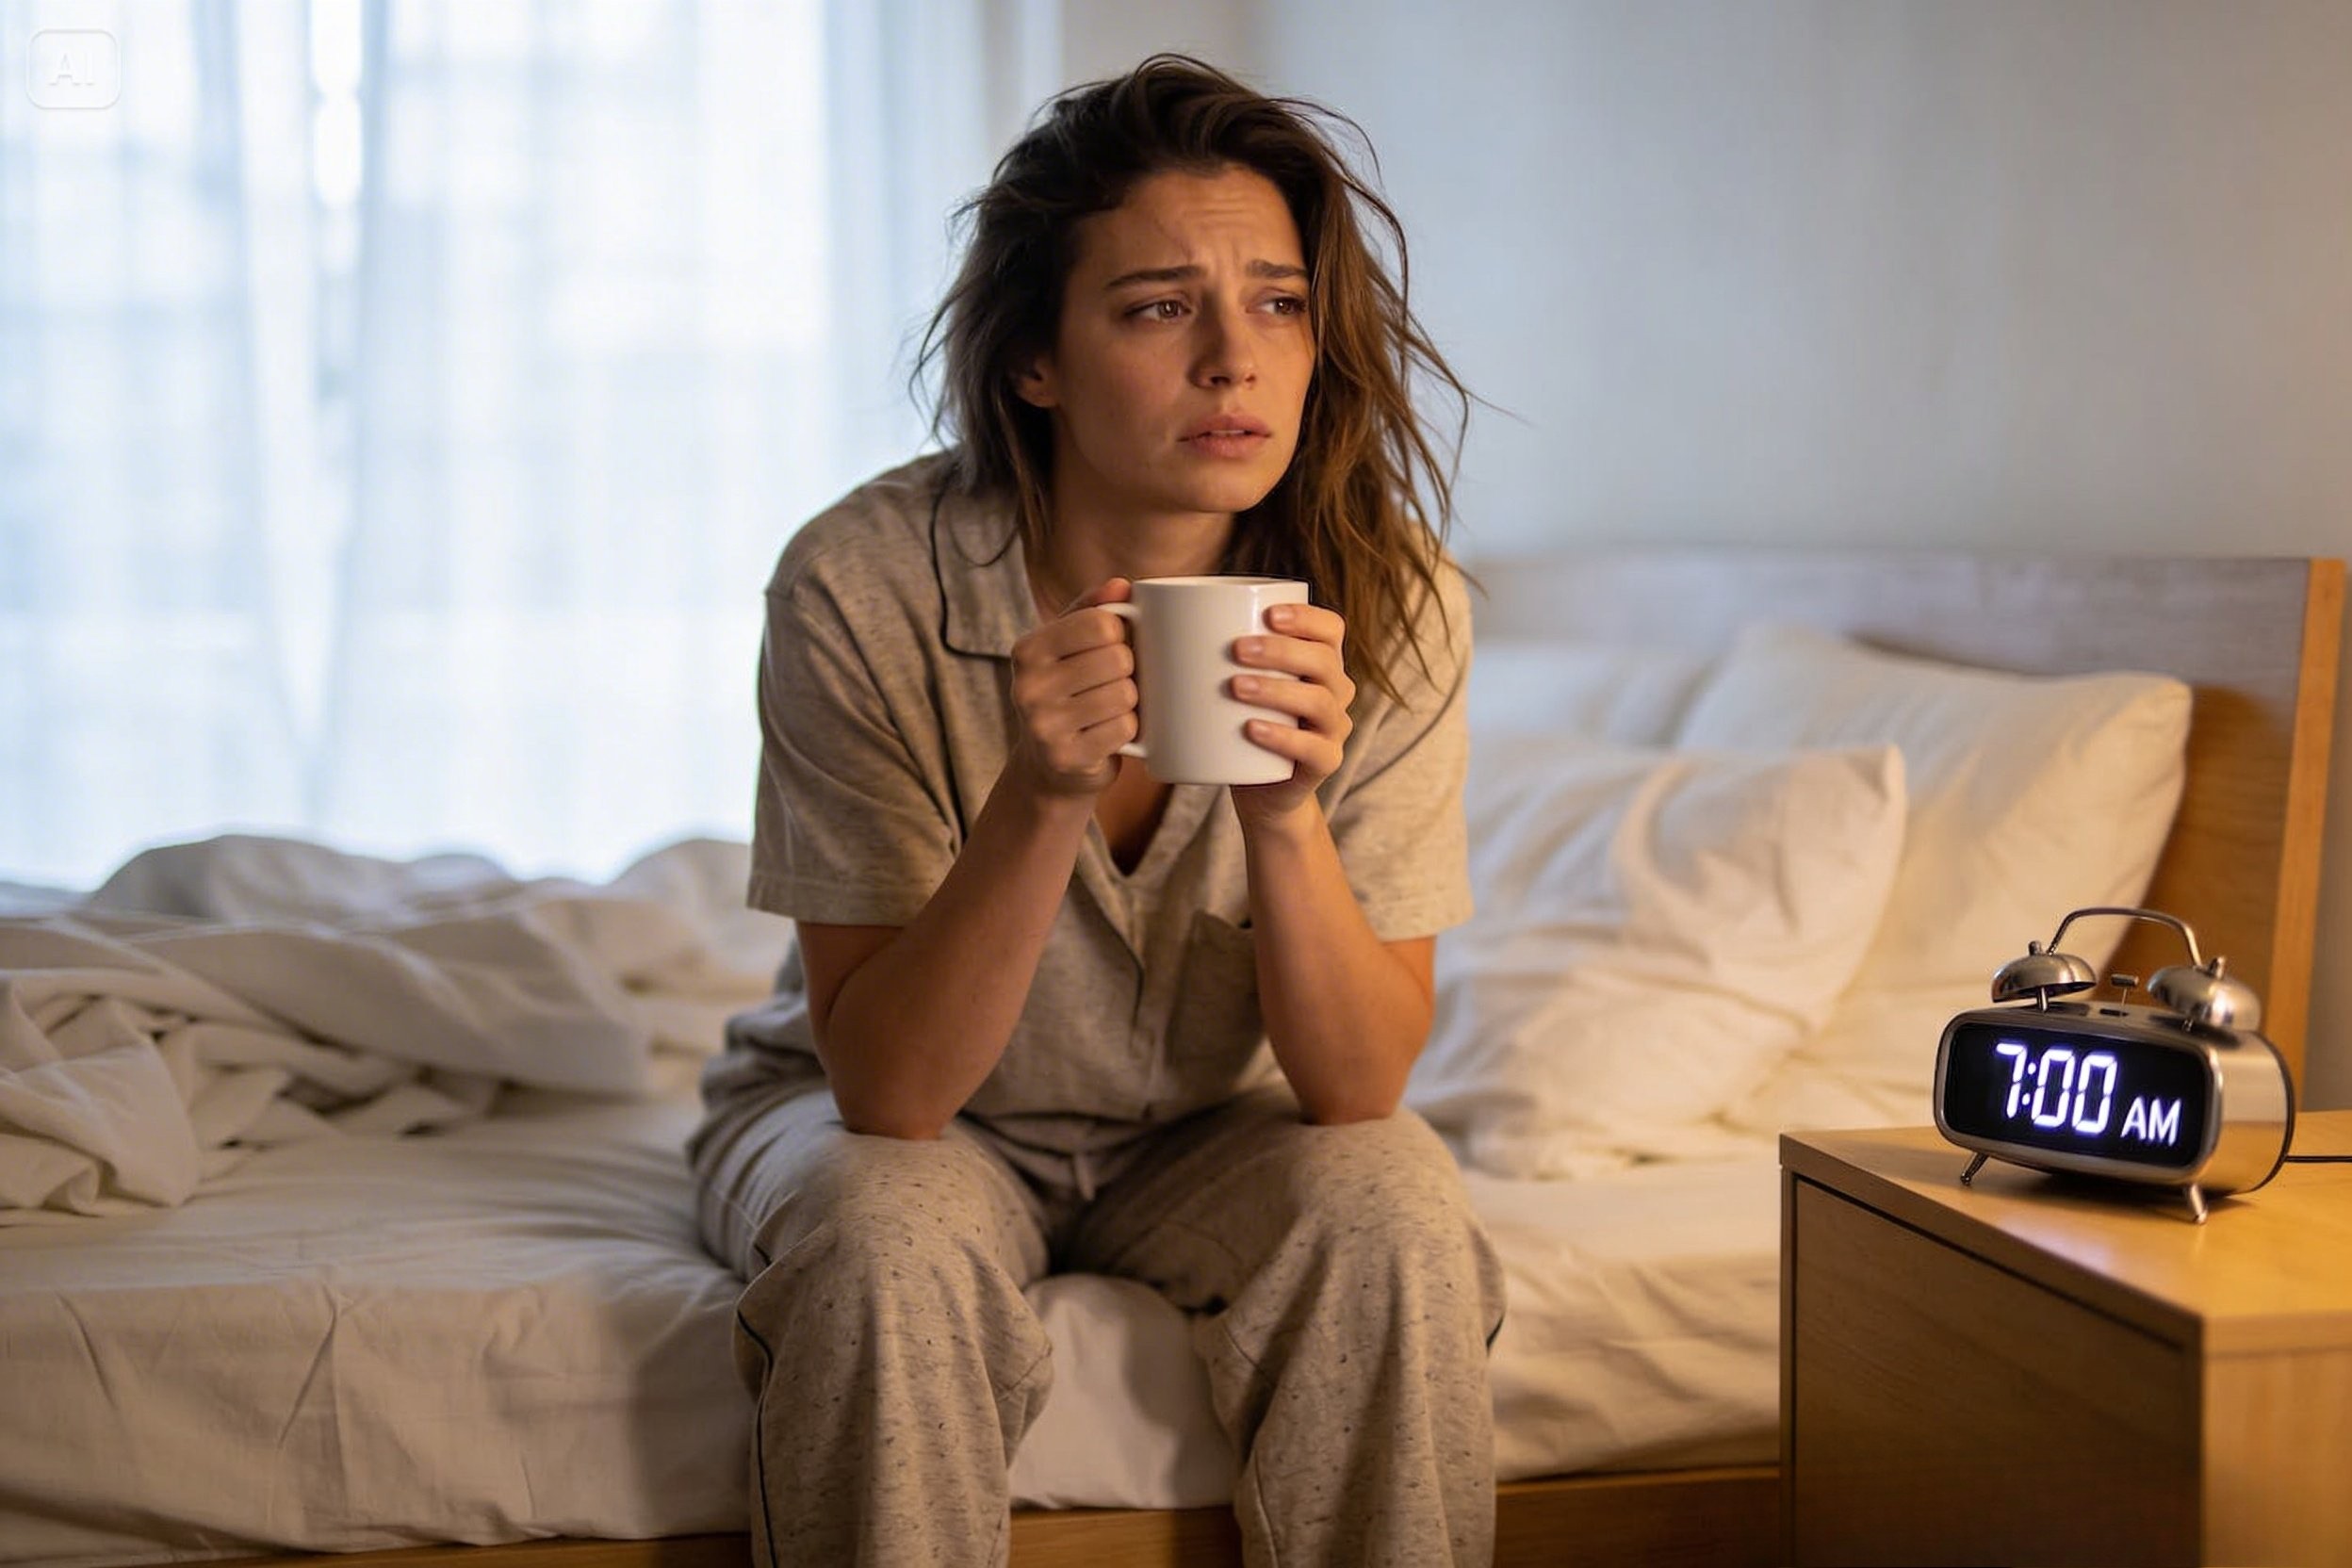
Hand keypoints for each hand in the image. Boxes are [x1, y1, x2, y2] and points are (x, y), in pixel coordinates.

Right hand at [1007, 577, 1137, 797]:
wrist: (1050, 766)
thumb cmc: (1068, 693)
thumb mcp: (1071, 646)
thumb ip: (1095, 609)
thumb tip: (1123, 585)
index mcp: (1028, 649)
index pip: (1103, 622)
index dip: (1121, 634)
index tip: (1110, 647)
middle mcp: (1028, 686)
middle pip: (1118, 659)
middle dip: (1127, 671)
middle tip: (1111, 683)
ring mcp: (1043, 725)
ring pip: (1125, 695)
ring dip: (1128, 702)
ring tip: (1108, 708)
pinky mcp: (1065, 757)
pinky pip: (1125, 729)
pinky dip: (1127, 730)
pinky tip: (1107, 732)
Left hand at [1227, 601, 1354, 824]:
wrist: (1261, 787)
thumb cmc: (1240, 720)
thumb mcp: (1231, 681)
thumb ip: (1205, 647)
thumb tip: (1132, 603)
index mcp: (1319, 661)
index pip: (1329, 628)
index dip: (1306, 616)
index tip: (1267, 613)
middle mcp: (1335, 691)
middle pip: (1323, 660)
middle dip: (1281, 650)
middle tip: (1237, 649)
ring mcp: (1333, 728)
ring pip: (1319, 701)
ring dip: (1277, 690)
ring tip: (1236, 687)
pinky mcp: (1325, 763)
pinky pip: (1313, 748)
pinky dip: (1282, 737)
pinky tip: (1251, 729)